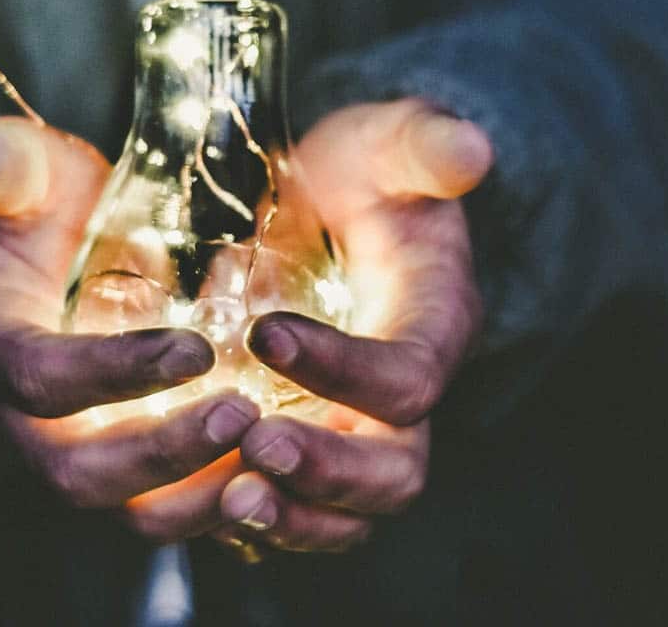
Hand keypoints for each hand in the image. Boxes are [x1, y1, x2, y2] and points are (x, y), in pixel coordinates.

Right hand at [0, 117, 258, 537]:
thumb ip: (9, 164)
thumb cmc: (40, 209)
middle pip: (81, 472)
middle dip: (163, 454)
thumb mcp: (23, 173)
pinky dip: (225, 503)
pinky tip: (285, 473)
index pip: (39, 378)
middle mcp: (23, 421)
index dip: (113, 372)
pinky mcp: (127, 468)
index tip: (195, 349)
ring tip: (275, 454)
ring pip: (130, 510)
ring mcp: (77, 452)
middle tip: (244, 414)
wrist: (47, 256)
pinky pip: (172, 508)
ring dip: (201, 495)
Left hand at [218, 99, 492, 552]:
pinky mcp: (309, 446)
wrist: (335, 207)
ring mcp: (356, 431)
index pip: (407, 377)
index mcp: (433, 327)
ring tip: (229, 499)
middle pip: (393, 471)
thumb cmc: (365, 175)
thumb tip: (469, 149)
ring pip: (347, 513)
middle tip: (256, 445)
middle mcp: (403, 398)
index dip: (345, 369)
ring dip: (291, 517)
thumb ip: (424, 145)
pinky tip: (198, 500)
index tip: (265, 333)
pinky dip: (255, 522)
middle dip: (328, 470)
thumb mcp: (390, 144)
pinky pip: (296, 511)